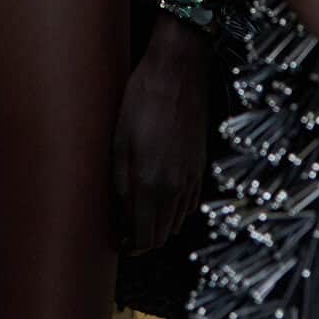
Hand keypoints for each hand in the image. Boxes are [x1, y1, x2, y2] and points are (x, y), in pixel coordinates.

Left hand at [113, 15, 212, 255]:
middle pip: (162, 235)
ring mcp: (192, 178)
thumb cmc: (141, 101)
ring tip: (139, 213)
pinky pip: (190, 204)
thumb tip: (118, 217)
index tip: (117, 241)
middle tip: (124, 230)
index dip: (129, 245)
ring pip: (177, 222)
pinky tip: (160, 197)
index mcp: (151, 184)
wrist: (178, 73)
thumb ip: (119, 185)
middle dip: (143, 239)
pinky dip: (176, 210)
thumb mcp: (118, 142)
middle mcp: (175, 188)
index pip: (144, 237)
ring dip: (159, 225)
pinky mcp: (201, 166)